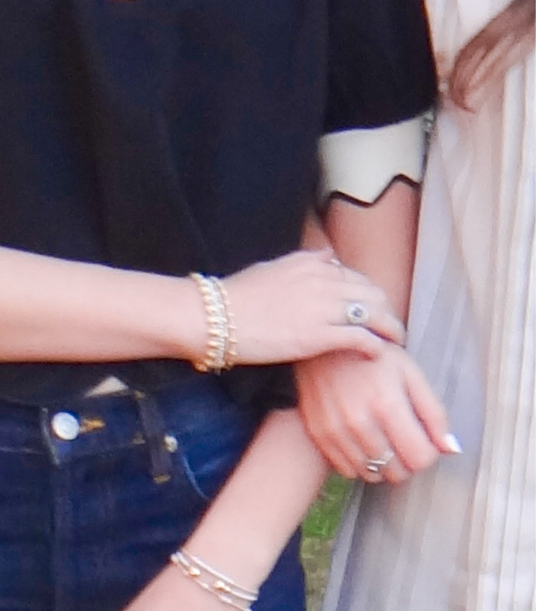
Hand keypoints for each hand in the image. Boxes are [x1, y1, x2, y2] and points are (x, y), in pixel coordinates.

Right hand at [220, 249, 404, 363]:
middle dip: (387, 311)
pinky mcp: (318, 336)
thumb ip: (304, 261)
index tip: (374, 309)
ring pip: (375, 314)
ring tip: (395, 341)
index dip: (370, 295)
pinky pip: (362, 339)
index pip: (356, 277)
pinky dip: (376, 347)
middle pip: (373, 293)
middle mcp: (323, 281)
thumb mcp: (273, 267)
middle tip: (391, 327)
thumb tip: (328, 255)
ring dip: (390, 328)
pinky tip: (379, 355)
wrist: (214, 316)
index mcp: (312, 263)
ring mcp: (323, 308)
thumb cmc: (236, 296)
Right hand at [296, 342, 456, 483]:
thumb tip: (451, 449)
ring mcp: (335, 431)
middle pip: (397, 472)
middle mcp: (359, 423)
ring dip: (383, 464)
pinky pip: (347, 470)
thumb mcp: (411, 374)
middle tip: (403, 439)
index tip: (423, 439)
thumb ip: (434, 413)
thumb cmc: (374, 357)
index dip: (428, 452)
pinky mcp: (319, 434)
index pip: (420, 459)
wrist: (325, 345)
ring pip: (372, 474)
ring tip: (383, 439)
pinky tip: (363, 443)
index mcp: (387, 405)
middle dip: (406, 460)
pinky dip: (360, 463)